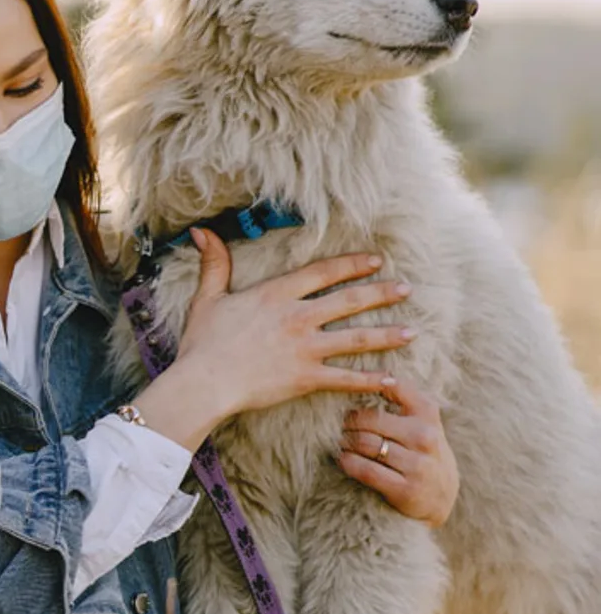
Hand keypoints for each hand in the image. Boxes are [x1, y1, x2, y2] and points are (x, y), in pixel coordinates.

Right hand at [137, 229, 413, 450]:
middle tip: (406, 289)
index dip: (352, 265)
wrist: (204, 382)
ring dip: (386, 334)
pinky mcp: (306, 378)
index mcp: (276, 295)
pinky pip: (346, 378)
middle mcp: (298, 317)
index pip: (324, 273)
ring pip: (356, 338)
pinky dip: (370, 380)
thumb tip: (201, 231)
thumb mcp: (207, 298)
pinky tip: (391, 379)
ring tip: (411, 331)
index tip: (375, 261)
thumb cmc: (202, 342)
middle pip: (349, 300)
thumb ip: (214, 264)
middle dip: (381, 293)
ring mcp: (305, 348)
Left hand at [339, 377, 459, 526]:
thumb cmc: (424, 453)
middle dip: (349, 422)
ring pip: (364, 444)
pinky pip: (364, 469)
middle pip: (370, 420)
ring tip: (342, 442)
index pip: (397, 388)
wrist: (440, 498)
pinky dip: (347, 462)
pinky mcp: (404, 488)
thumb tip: (379, 377)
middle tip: (341, 425)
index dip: (370, 385)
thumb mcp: (425, 423)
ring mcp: (417, 464)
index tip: (355, 391)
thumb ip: (406, 401)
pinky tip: (344, 459)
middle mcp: (425, 437)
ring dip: (345, 443)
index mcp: (429, 415)